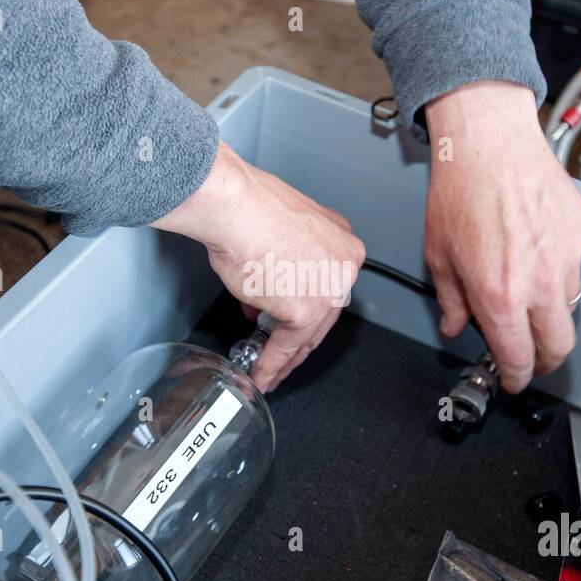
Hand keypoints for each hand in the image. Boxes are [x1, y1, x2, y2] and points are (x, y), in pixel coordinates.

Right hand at [153, 141, 364, 392]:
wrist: (236, 208)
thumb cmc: (250, 210)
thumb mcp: (285, 232)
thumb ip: (289, 265)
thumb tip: (273, 293)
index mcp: (343, 242)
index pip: (329, 288)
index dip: (309, 311)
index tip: (296, 323)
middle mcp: (345, 266)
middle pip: (323, 316)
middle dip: (298, 341)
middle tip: (282, 356)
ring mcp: (329, 290)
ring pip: (308, 336)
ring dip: (286, 359)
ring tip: (269, 371)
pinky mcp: (306, 311)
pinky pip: (286, 346)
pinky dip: (272, 363)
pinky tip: (262, 373)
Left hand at [423, 81, 580, 392]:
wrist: (489, 143)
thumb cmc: (460, 192)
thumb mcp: (439, 256)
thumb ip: (451, 301)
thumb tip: (456, 325)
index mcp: (499, 296)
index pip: (519, 359)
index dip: (516, 378)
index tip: (513, 379)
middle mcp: (538, 284)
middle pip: (559, 348)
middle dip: (544, 359)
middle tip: (530, 355)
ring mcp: (566, 259)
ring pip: (569, 307)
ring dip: (550, 312)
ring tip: (527, 292)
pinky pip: (575, 267)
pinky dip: (559, 270)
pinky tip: (536, 251)